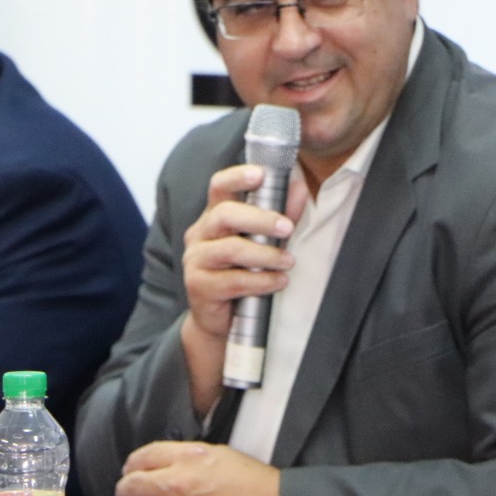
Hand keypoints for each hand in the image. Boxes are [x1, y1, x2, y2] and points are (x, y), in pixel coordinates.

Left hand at [116, 440, 285, 495]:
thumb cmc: (252, 482)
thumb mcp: (219, 453)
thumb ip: (186, 456)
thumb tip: (162, 463)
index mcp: (188, 458)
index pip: (142, 457)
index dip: (131, 464)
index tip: (130, 470)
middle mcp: (179, 485)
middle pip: (130, 486)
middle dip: (124, 490)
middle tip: (126, 494)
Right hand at [179, 164, 307, 412]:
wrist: (224, 319)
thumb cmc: (245, 272)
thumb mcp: (265, 241)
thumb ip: (282, 213)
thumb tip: (299, 185)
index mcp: (215, 215)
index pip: (219, 186)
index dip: (237, 177)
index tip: (260, 175)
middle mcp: (200, 233)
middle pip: (225, 215)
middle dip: (260, 219)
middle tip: (288, 228)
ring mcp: (196, 260)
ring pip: (230, 249)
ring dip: (265, 254)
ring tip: (289, 262)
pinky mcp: (198, 286)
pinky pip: (232, 281)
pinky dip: (261, 281)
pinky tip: (279, 282)